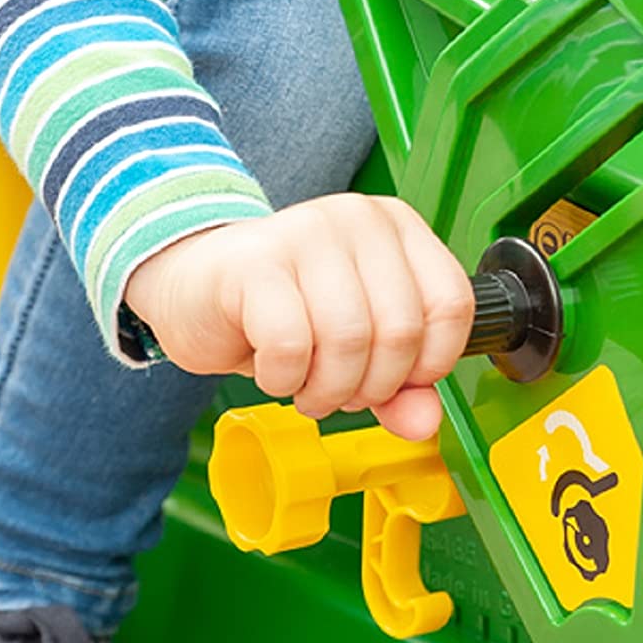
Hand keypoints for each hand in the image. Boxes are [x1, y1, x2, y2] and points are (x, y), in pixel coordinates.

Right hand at [123, 194, 476, 443]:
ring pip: (349, 341)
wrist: (191, 287)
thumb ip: (400, 385)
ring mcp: (305, 233)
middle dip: (372, 387)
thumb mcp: (353, 348)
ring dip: (328, 390)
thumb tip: (425, 422)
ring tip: (306, 387)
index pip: (451, 304)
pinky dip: (284, 379)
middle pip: (401, 331)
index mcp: (396, 228)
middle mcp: (357, 220)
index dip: (431, 364)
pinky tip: (273, 370)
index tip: (399, 381)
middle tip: (340, 391)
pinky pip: (292, 346)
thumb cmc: (280, 310)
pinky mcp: (256, 262)